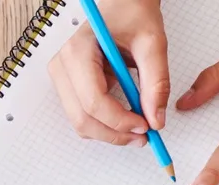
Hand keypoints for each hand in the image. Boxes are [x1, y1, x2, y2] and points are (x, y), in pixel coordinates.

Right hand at [48, 0, 168, 144]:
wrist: (121, 1)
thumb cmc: (131, 10)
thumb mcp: (152, 41)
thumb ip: (156, 81)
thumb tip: (156, 118)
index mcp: (78, 51)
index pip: (93, 101)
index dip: (119, 120)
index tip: (145, 126)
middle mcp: (62, 66)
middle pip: (81, 118)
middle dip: (113, 133)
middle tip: (142, 136)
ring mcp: (61, 77)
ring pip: (79, 122)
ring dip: (108, 132)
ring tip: (136, 128)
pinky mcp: (68, 84)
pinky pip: (81, 114)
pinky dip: (103, 123)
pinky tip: (124, 116)